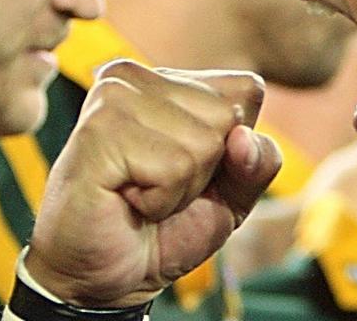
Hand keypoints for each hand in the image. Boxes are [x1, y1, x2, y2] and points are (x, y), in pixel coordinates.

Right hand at [24, 60, 280, 306]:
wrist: (103, 281)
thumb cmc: (166, 229)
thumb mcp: (234, 195)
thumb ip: (259, 161)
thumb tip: (242, 138)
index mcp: (167, 79)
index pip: (248, 90)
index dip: (235, 147)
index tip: (187, 169)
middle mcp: (134, 75)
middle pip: (230, 115)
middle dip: (206, 169)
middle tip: (158, 188)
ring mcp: (113, 97)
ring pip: (205, 142)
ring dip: (180, 187)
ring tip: (139, 194)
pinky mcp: (98, 130)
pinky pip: (174, 167)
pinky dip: (161, 200)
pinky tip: (125, 201)